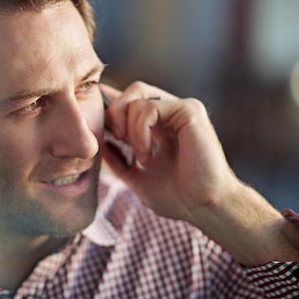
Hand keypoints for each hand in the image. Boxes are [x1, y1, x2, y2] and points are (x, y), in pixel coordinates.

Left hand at [101, 82, 298, 283]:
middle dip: (115, 112)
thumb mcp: (138, 179)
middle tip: (117, 139)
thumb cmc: (177, 198)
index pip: (134, 102)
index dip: (112, 103)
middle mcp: (173, 114)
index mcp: (163, 126)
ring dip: (130, 131)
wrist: (203, 207)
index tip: (96, 115)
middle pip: (133, 91)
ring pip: (138, 98)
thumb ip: (119, 163)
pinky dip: (140, 131)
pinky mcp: (189, 110)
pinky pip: (150, 107)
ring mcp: (182, 110)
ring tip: (142, 159)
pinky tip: (147, 155)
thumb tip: (101, 145)